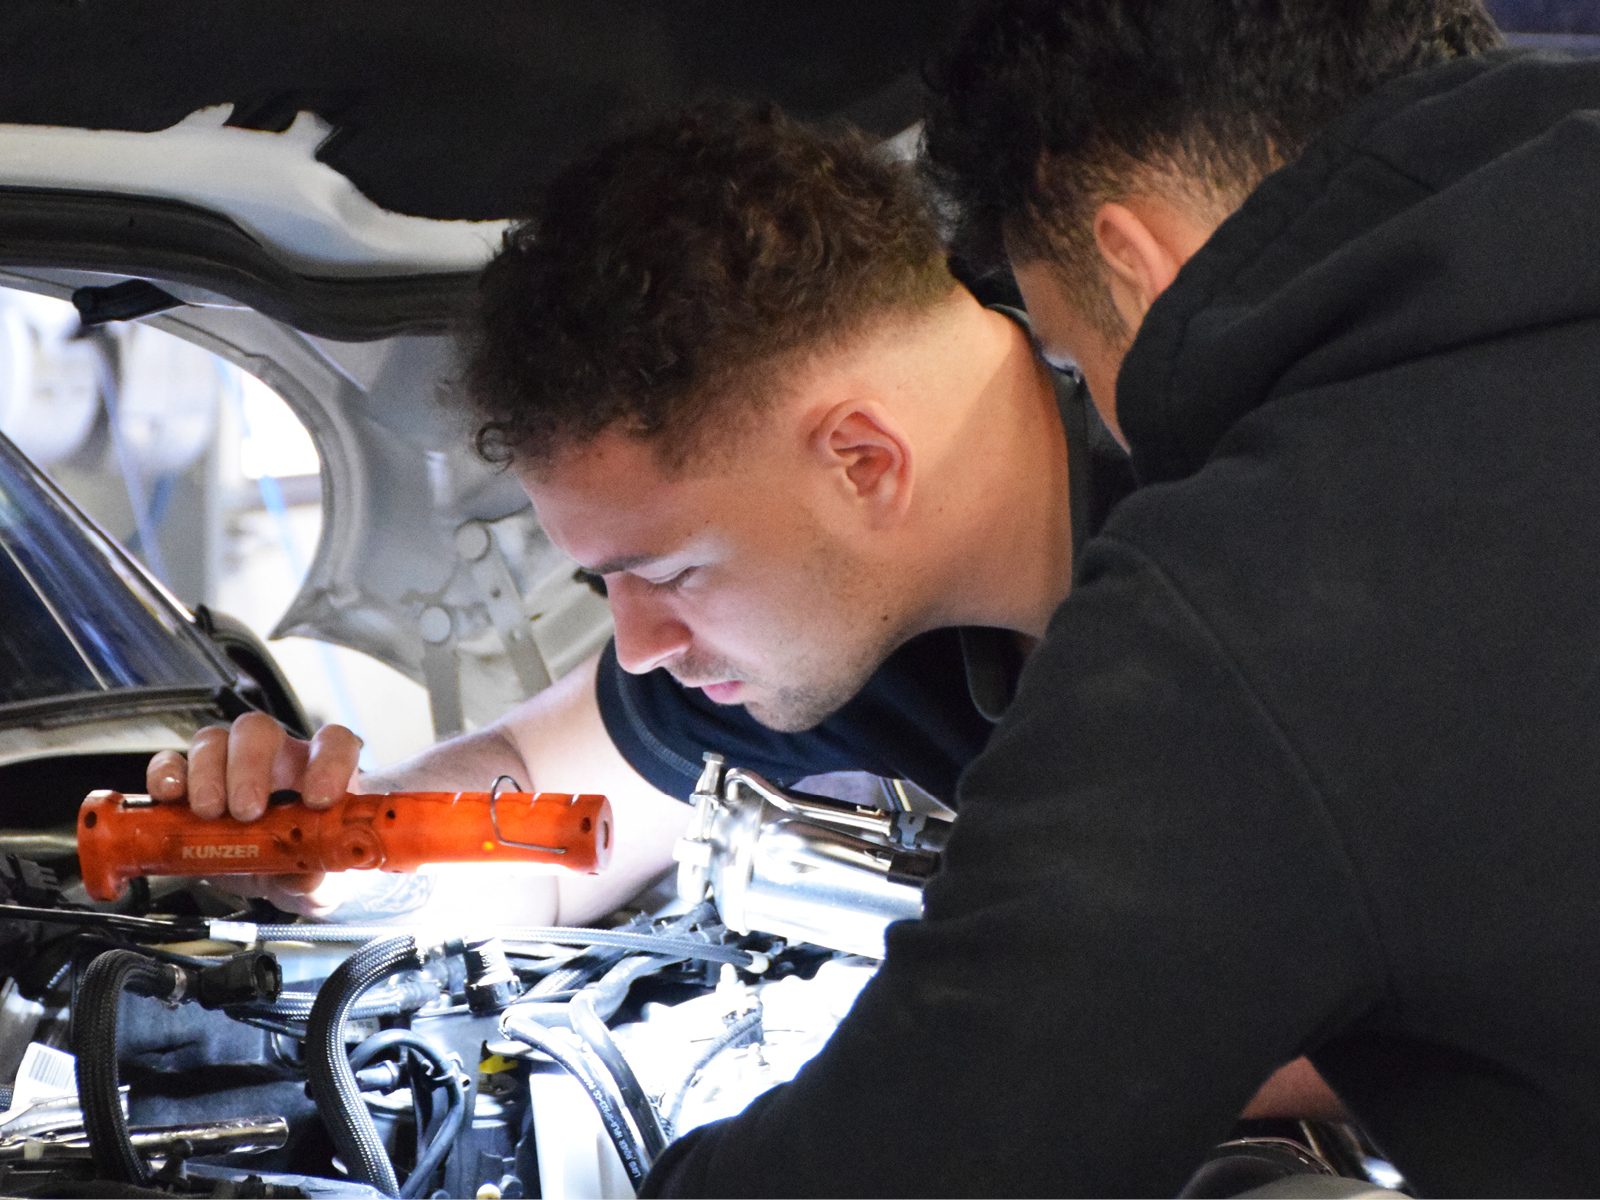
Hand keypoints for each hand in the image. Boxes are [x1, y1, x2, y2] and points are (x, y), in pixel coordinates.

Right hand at [145, 713, 364, 914]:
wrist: (275, 879)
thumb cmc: (307, 865)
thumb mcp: (319, 881)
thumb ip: (318, 878)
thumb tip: (305, 877)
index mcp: (320, 772)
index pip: (334, 743)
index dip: (329, 763)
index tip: (319, 800)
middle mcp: (275, 760)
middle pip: (259, 731)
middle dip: (249, 766)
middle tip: (247, 810)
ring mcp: (230, 767)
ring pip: (213, 741)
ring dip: (206, 773)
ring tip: (209, 813)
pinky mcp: (191, 787)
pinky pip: (171, 762)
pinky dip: (165, 774)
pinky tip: (169, 797)